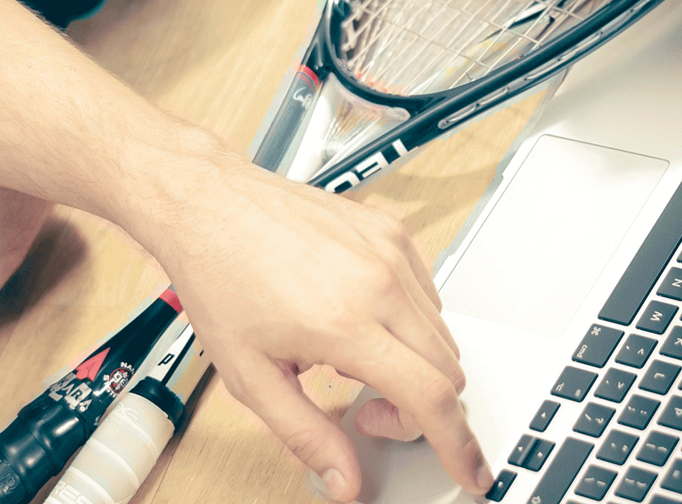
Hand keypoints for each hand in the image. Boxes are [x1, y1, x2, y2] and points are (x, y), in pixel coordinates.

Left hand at [121, 126, 489, 502]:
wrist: (212, 205)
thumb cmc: (222, 277)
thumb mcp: (251, 376)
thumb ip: (306, 436)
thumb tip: (344, 482)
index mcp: (344, 323)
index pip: (430, 397)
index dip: (457, 445)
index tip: (469, 470)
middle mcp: (379, 282)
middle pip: (448, 370)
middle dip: (421, 409)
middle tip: (366, 409)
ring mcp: (390, 251)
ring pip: (442, 334)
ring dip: (414, 363)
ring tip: (350, 357)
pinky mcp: (393, 231)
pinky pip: (429, 294)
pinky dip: (409, 321)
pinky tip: (358, 318)